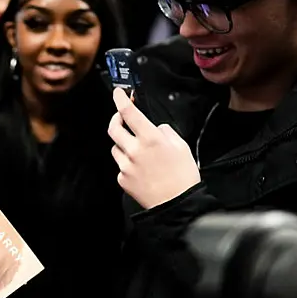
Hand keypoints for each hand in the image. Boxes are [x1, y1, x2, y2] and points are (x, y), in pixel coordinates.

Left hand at [108, 88, 200, 209]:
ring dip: (123, 143)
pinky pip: (120, 165)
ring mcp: (125, 166)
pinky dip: (127, 163)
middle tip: (121, 117)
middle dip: (115, 118)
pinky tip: (141, 169)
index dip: (120, 99)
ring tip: (138, 150)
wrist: (177, 205)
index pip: (129, 112)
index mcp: (150, 139)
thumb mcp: (182, 146)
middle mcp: (134, 151)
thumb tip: (157, 128)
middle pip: (113, 128)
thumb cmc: (183, 176)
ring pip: (115, 147)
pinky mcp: (122, 179)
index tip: (118, 92)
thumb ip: (166, 132)